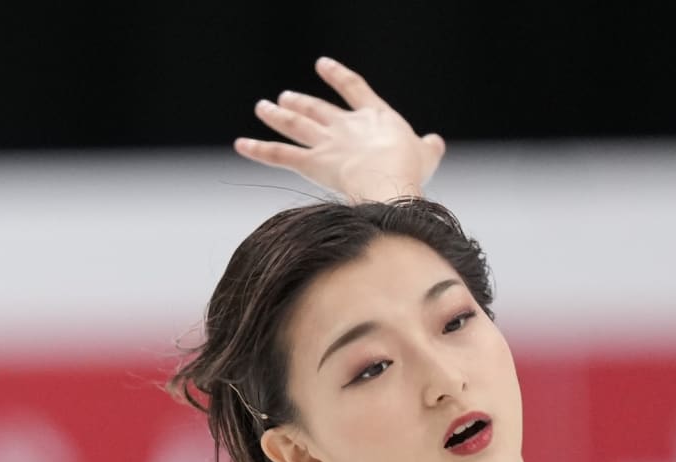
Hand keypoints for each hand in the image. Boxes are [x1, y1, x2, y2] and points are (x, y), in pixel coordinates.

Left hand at [234, 57, 446, 202]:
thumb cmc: (410, 170)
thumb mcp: (426, 156)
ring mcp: (327, 142)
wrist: (390, 181)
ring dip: (276, 115)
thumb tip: (434, 143)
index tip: (323, 65)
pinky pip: (279, 154)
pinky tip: (240, 145)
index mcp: (375, 115)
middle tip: (284, 97)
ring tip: (263, 107)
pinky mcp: (312, 163)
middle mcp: (346, 124)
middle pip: (317, 108)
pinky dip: (258, 149)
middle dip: (300, 102)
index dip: (338, 75)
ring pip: (295, 124)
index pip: (354, 87)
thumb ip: (427, 148)